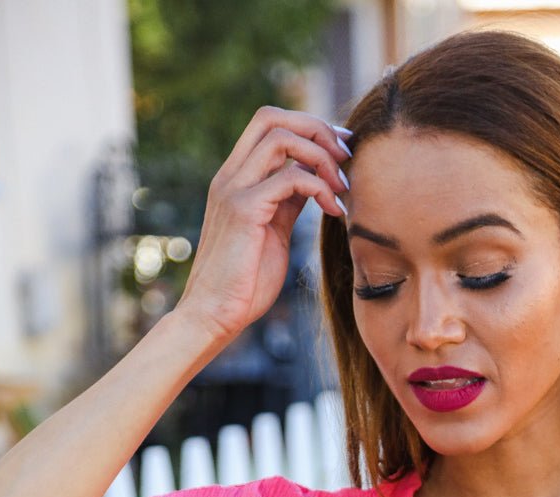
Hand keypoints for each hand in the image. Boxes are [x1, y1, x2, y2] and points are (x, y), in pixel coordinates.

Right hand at [175, 106, 351, 347]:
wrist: (213, 316)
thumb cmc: (244, 283)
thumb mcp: (273, 232)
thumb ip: (287, 203)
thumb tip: (313, 181)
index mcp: (235, 178)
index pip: (268, 125)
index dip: (308, 128)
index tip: (340, 149)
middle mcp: (230, 176)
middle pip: (272, 117)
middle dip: (316, 128)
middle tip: (346, 156)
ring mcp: (234, 190)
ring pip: (281, 139)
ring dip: (322, 156)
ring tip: (343, 186)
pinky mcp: (244, 211)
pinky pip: (290, 178)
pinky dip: (320, 188)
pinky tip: (335, 210)